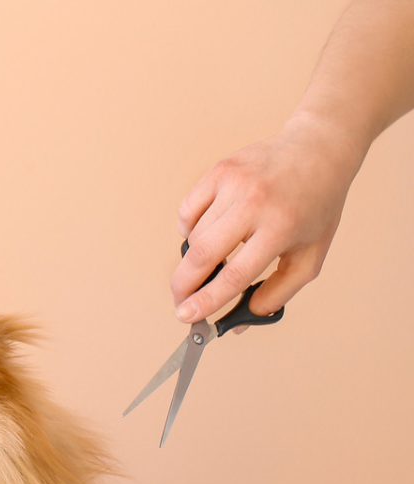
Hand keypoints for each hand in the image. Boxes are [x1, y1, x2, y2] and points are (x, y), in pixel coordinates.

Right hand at [171, 114, 363, 323]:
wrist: (320, 146)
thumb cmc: (317, 204)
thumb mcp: (311, 255)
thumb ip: (279, 293)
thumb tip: (242, 319)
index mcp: (281, 227)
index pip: (234, 275)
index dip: (206, 301)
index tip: (186, 317)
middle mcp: (255, 203)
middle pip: (201, 256)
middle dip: (183, 287)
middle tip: (180, 302)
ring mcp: (234, 183)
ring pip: (193, 237)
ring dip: (194, 258)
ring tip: (212, 260)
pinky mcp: (220, 171)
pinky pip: (187, 211)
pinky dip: (189, 229)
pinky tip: (206, 231)